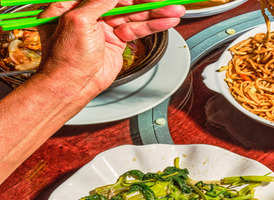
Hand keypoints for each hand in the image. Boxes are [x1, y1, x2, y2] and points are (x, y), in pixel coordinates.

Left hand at [35, 0, 183, 95]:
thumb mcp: (79, 20)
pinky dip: (153, 25)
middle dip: (148, 3)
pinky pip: (138, 29)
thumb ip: (98, 2)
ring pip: (135, 15)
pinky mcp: (117, 40)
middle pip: (125, 2)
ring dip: (156, 13)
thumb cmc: (67, 58)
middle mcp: (92, 13)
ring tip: (175, 11)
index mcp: (75, 4)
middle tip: (168, 2)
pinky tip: (166, 21)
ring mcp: (105, 27)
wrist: (73, 85)